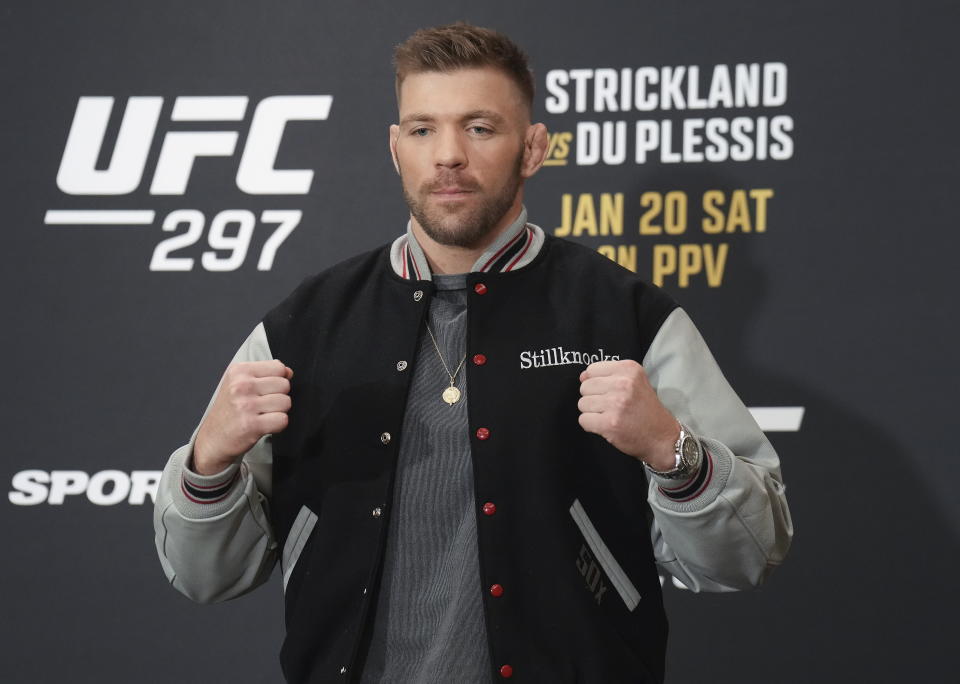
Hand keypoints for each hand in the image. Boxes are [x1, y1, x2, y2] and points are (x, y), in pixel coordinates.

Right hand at [193, 360, 293, 474]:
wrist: (213, 438)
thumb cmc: (229, 410)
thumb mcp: (240, 383)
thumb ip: (266, 374)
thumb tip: (288, 372)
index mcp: (239, 371)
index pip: (279, 367)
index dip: (277, 380)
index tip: (264, 390)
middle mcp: (241, 386)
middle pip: (285, 385)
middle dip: (278, 396)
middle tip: (262, 405)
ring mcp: (246, 405)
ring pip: (286, 402)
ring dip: (278, 411)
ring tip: (262, 415)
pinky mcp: (251, 425)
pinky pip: (282, 420)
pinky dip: (277, 425)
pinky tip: (263, 425)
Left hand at [577, 360, 677, 468]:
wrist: (663, 437)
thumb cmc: (646, 409)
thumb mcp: (635, 382)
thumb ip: (609, 376)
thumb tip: (582, 377)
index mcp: (629, 369)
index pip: (591, 369)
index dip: (596, 383)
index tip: (609, 392)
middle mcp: (623, 383)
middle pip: (584, 387)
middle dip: (593, 398)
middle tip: (610, 407)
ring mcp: (616, 403)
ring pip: (582, 404)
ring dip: (592, 413)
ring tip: (610, 416)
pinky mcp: (610, 423)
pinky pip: (583, 420)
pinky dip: (591, 426)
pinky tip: (607, 426)